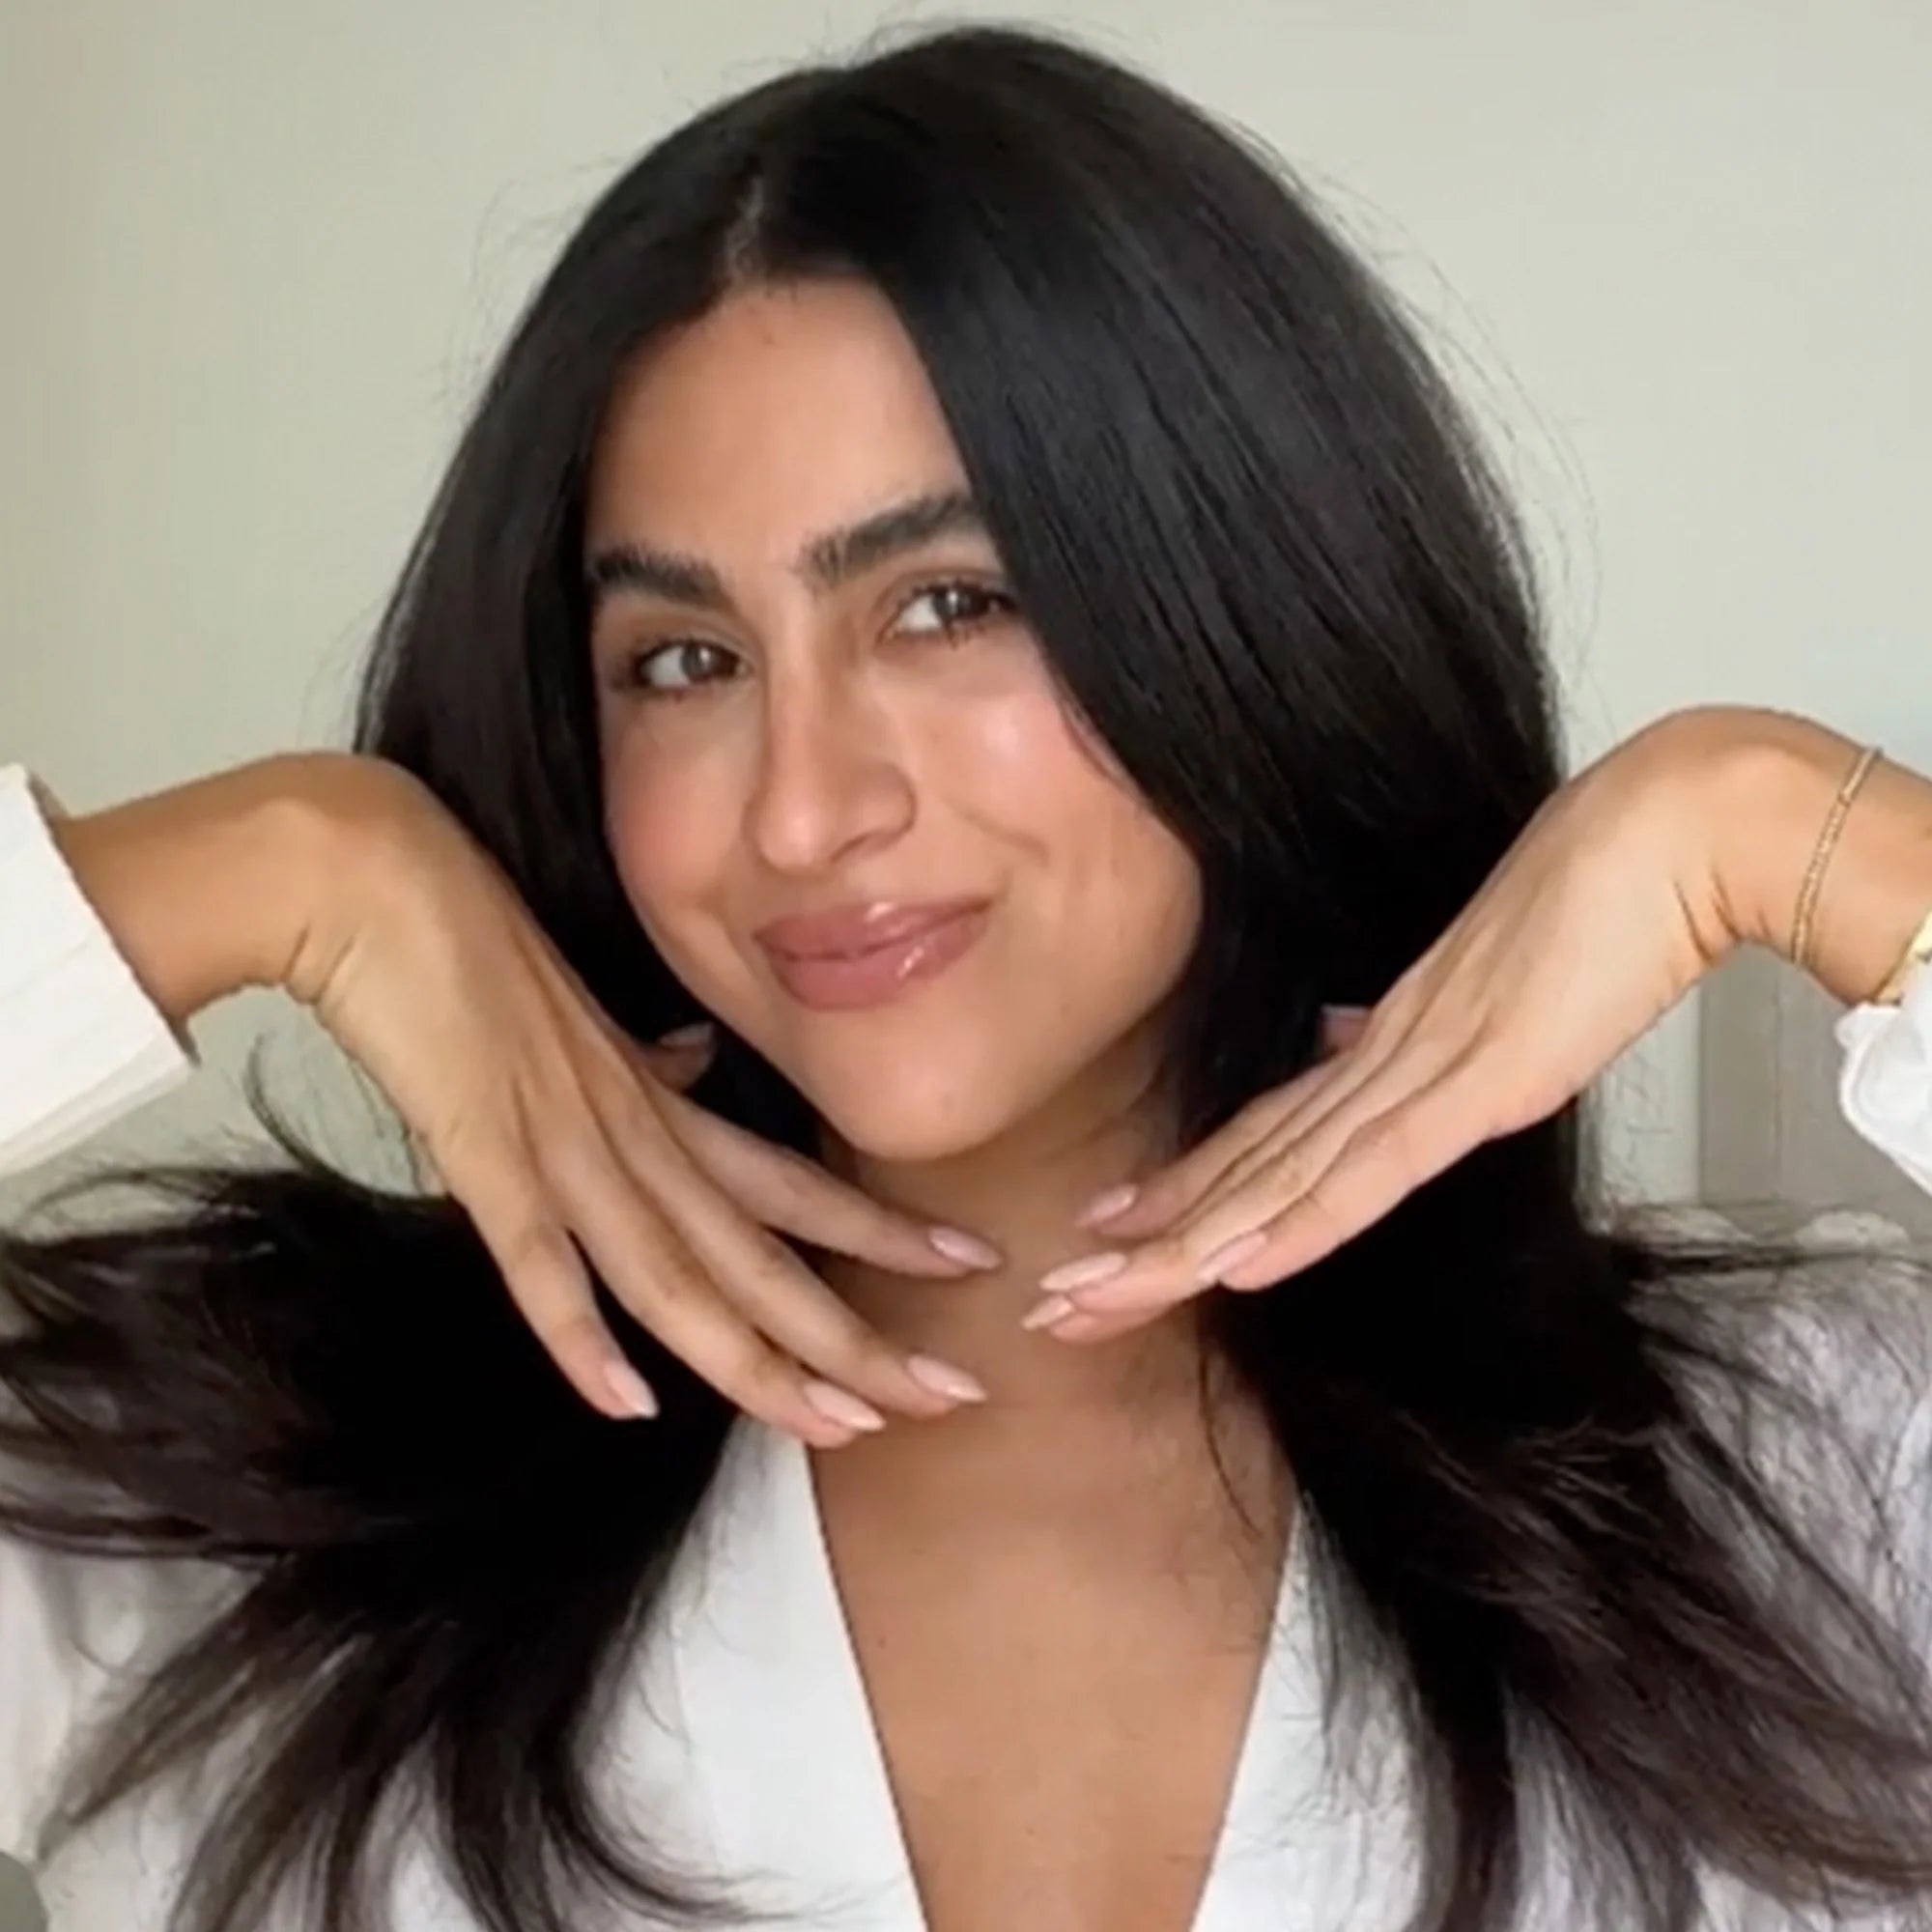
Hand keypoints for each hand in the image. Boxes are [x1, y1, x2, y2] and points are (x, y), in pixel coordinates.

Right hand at [276, 753, 999, 1446]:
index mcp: (660, 1106)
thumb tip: (691, 1066)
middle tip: (953, 1397)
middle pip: (762, 1257)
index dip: (884, 1234)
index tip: (972, 1265)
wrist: (373, 880)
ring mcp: (565, 1145)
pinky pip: (539, 1260)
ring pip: (677, 1274)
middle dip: (856, 1336)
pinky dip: (580, 1333)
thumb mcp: (582, 1018)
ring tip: (840, 1426)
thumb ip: (642, 1065)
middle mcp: (635, 1134)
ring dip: (755, 1360)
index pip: (795, 1188)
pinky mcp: (484, 1150)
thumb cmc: (474, 943)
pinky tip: (628, 1404)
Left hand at [1029, 710, 1741, 1341]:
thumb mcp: (1502, 994)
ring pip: (1273, 1183)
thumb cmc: (1601, 903)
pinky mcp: (1476, 1083)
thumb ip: (1431, 1040)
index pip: (1261, 1137)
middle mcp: (1376, 1063)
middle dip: (1143, 1248)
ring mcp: (1419, 1072)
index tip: (1107, 1231)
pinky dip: (1295, 1224)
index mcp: (1384, 1046)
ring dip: (1177, 1254)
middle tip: (1052, 1303)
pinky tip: (1226, 1267)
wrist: (1668, 835)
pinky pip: (1368, 1170)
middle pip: (1239, 1172)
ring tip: (1085, 1302)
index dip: (1183, 1192)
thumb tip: (1361, 1034)